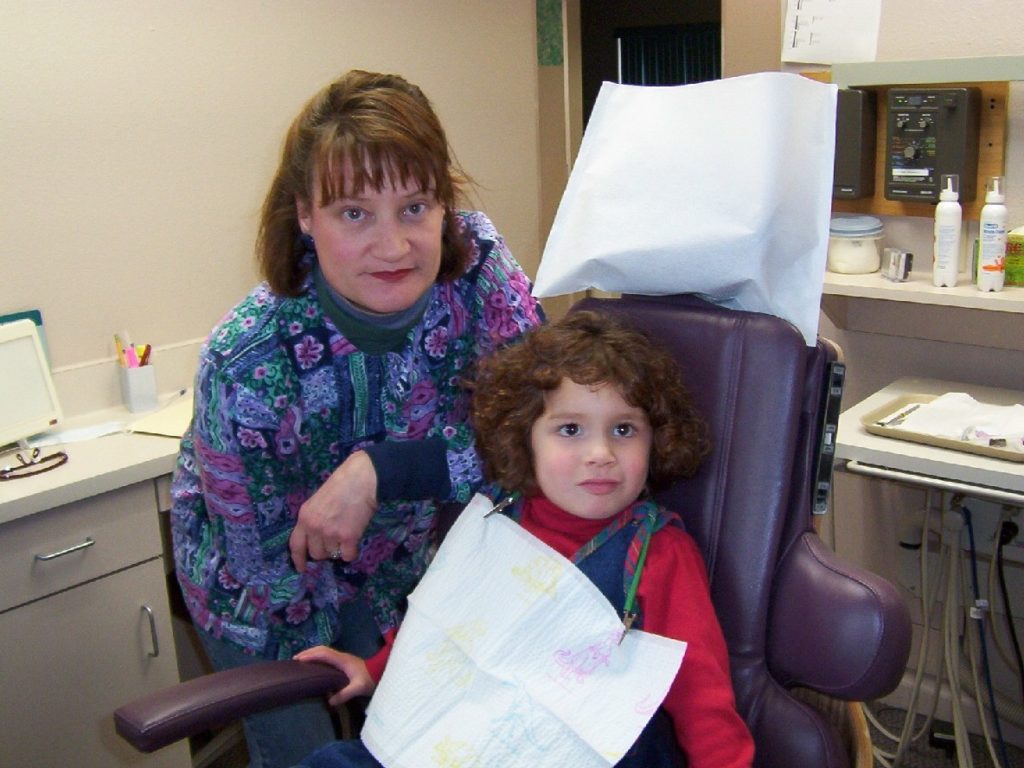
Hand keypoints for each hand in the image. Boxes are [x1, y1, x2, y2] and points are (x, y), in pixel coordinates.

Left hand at [289, 450, 377, 571]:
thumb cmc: (342, 485)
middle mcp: (314, 527)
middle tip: (335, 539)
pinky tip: (355, 540)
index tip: (301, 569)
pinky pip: (347, 556)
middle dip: (325, 550)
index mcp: (304, 517)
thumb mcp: (318, 501)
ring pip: (332, 555)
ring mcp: (330, 533)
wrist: (362, 479)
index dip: (298, 559)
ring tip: (347, 533)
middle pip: (316, 553)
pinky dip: (352, 551)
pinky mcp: (348, 537)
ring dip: (339, 549)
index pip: (295, 545)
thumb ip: (314, 519)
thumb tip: (317, 539)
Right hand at [293, 645, 375, 706]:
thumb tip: (329, 701)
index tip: (299, 660)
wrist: (381, 673)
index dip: (311, 655)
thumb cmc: (370, 679)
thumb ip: (345, 694)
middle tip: (295, 660)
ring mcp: (342, 658)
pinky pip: (327, 657)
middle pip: (322, 649)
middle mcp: (341, 656)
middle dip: (308, 652)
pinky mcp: (344, 662)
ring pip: (324, 652)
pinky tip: (314, 666)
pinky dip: (318, 658)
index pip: (324, 654)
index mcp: (342, 660)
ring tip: (301, 661)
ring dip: (312, 654)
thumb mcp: (358, 687)